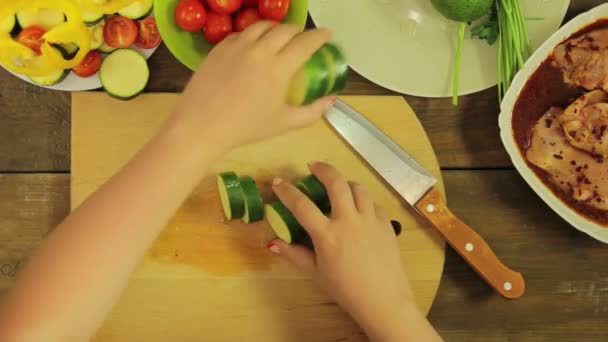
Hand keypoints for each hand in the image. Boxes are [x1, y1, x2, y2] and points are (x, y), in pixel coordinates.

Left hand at [167, 22, 334, 150]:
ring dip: (276, 29)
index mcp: (279, 67)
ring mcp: (237, 46)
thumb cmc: (246, 128)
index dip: (320, 36)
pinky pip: (241, 34)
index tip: (327, 36)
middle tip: (303, 39)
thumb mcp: (284, 124)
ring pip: (262, 26)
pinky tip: (253, 45)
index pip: (306, 43)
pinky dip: (253, 35)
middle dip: (299, 31)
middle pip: (286, 29)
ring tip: (279, 37)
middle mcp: (260, 50)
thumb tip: (331, 100)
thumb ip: (312, 112)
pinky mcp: (220, 48)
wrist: (202, 125)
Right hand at [268, 162, 440, 340]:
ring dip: (345, 183)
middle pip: (335, 182)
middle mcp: (349, 221)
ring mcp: (370, 220)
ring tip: (338, 186)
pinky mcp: (386, 224)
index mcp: (327, 235)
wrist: (383, 300)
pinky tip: (358, 208)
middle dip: (322, 169)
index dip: (287, 191)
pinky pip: (373, 203)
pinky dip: (363, 201)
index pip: (302, 205)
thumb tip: (273, 243)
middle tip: (313, 166)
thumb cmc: (346, 290)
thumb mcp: (316, 273)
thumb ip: (294, 254)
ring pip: (357, 188)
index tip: (278, 182)